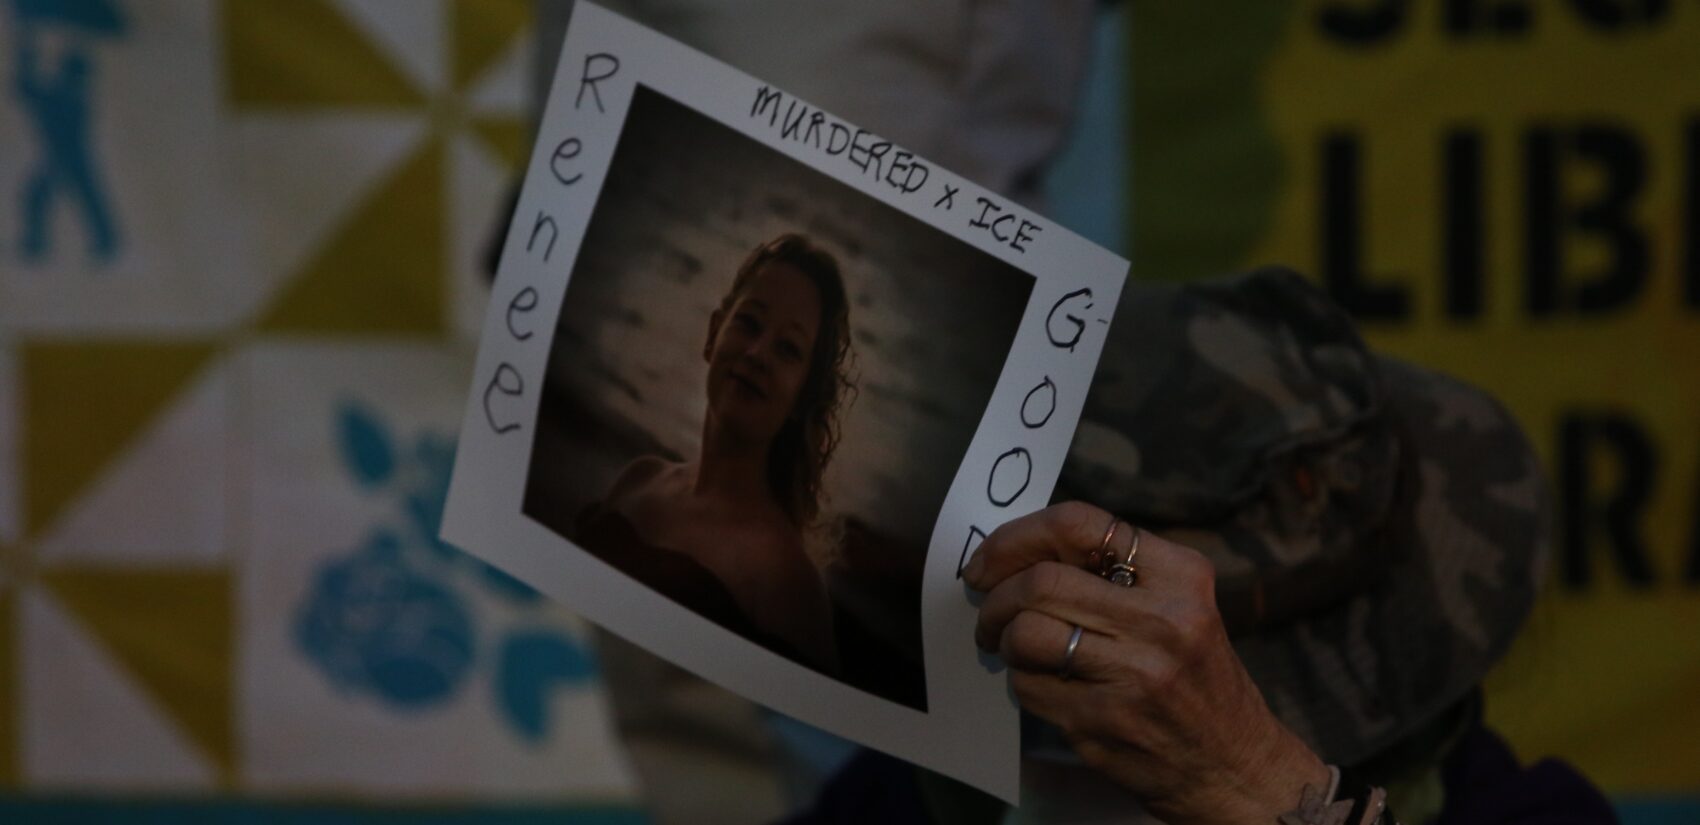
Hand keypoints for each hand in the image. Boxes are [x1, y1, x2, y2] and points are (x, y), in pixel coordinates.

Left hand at [962, 502, 1330, 824]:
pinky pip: (1029, 685)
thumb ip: (1114, 573)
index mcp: (1182, 576)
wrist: (1235, 767)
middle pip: (1041, 581)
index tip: (988, 560)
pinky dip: (1022, 681)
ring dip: (1001, 639)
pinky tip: (1045, 684)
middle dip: (996, 595)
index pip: (1080, 525)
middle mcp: (1164, 621)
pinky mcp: (1106, 721)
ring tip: (1012, 648)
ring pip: (1026, 633)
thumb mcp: (1180, 606)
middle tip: (988, 611)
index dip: (1017, 536)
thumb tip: (1016, 552)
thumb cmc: (1194, 677)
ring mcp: (1135, 675)